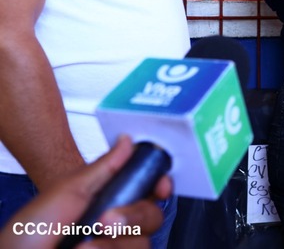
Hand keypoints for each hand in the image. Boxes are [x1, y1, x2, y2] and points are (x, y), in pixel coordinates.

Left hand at [0, 136, 171, 248]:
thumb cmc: (29, 231)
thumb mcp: (67, 191)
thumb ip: (103, 167)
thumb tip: (128, 140)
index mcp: (109, 198)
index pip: (149, 188)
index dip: (160, 185)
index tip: (160, 187)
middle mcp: (115, 224)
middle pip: (152, 216)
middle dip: (132, 217)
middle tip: (104, 221)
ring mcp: (113, 245)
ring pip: (142, 243)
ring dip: (113, 244)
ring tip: (84, 245)